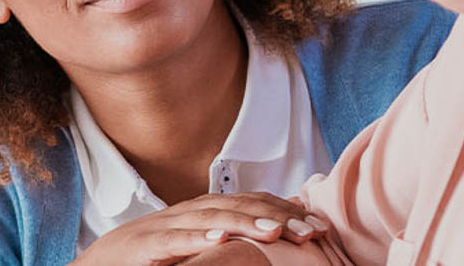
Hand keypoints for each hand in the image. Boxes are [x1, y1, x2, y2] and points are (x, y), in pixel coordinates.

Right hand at [70, 192, 328, 265]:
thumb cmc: (147, 262)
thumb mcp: (193, 251)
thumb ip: (226, 243)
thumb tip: (271, 244)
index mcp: (203, 213)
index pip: (252, 203)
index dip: (287, 210)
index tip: (319, 226)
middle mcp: (188, 213)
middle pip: (240, 206)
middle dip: (280, 215)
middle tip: (313, 230)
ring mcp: (165, 227)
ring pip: (213, 218)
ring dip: (247, 223)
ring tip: (277, 231)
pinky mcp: (144, 246)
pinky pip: (175, 240)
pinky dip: (199, 238)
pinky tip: (221, 240)